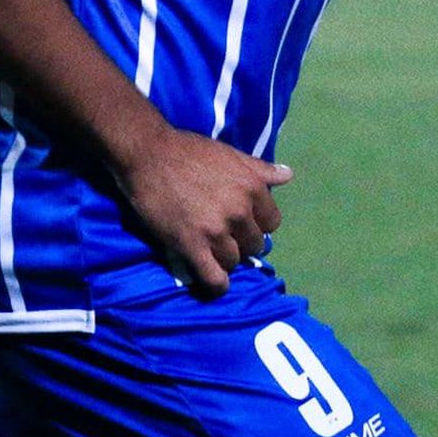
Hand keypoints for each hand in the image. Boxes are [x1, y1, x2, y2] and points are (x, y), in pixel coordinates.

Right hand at [116, 127, 292, 296]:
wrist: (149, 155)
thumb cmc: (190, 151)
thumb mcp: (231, 154)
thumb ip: (260, 169)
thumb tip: (288, 175)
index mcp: (253, 188)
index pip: (272, 223)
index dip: (257, 225)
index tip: (242, 224)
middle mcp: (240, 211)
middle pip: (254, 244)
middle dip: (241, 242)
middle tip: (222, 237)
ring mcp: (216, 231)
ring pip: (234, 261)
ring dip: (224, 259)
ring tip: (210, 251)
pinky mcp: (191, 246)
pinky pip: (214, 279)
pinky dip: (216, 285)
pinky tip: (212, 280)